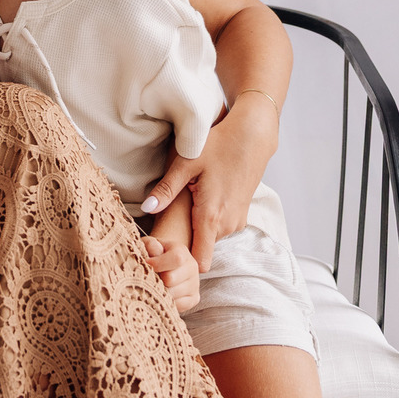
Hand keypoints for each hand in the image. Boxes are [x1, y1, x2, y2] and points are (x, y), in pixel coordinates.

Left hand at [139, 98, 278, 272]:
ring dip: (196, 230)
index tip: (166, 253)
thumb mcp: (186, 163)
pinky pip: (219, 228)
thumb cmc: (218, 146)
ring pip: (210, 238)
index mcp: (211, 216)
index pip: (199, 260)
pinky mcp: (241, 216)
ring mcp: (237, 221)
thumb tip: (147, 208)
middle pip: (200, 249)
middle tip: (167, 225)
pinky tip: (200, 201)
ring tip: (184, 208)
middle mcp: (227, 225)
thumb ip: (167, 189)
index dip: (181, 260)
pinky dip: (208, 222)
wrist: (252, 137)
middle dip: (184, 243)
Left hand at [142, 236, 200, 312]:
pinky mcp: (194, 298)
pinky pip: (179, 305)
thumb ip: (150, 245)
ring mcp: (195, 283)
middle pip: (171, 279)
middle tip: (149, 277)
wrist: (163, 265)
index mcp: (181, 251)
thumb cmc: (153, 255)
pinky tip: (162, 294)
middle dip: (156, 279)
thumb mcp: (149, 246)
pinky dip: (167, 302)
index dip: (158, 263)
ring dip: (160, 292)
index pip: (177, 258)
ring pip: (173, 294)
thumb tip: (154, 250)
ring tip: (155, 285)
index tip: (146, 264)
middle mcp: (192, 266)